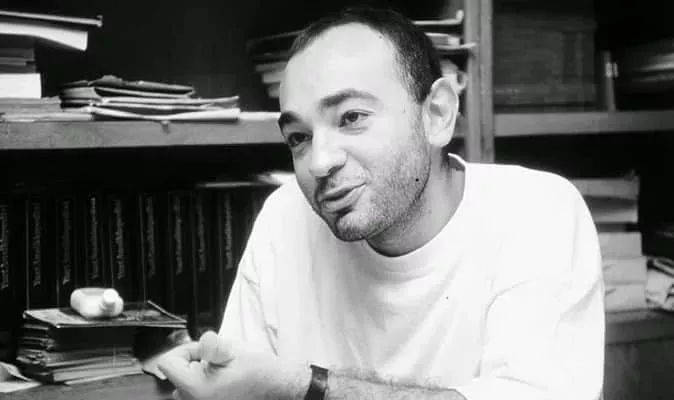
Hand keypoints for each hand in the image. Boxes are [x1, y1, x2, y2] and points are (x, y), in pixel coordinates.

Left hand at [156, 331, 307, 399]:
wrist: (278, 388)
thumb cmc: (259, 372)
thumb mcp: (235, 351)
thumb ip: (213, 346)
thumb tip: (204, 341)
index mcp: (196, 389)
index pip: (167, 364)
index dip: (185, 350)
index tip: (204, 351)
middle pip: (176, 374)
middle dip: (192, 362)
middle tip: (217, 360)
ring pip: (185, 385)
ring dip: (198, 374)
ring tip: (222, 371)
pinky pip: (195, 394)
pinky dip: (204, 384)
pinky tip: (223, 381)